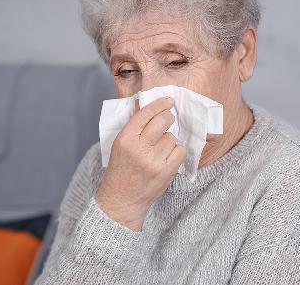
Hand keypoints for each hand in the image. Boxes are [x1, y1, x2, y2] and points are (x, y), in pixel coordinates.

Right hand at [95, 96, 186, 230]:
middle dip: (168, 118)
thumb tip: (150, 107)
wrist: (121, 200)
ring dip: (168, 139)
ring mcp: (153, 161)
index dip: (159, 104)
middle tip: (167, 120)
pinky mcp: (166, 171)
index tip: (168, 100)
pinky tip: (167, 157)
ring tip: (159, 149)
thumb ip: (134, 128)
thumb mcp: (119, 146)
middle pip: (162, 121)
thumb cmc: (120, 170)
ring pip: (171, 137)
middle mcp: (139, 148)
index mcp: (125, 139)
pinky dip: (176, 151)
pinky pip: (180, 150)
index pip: (145, 114)